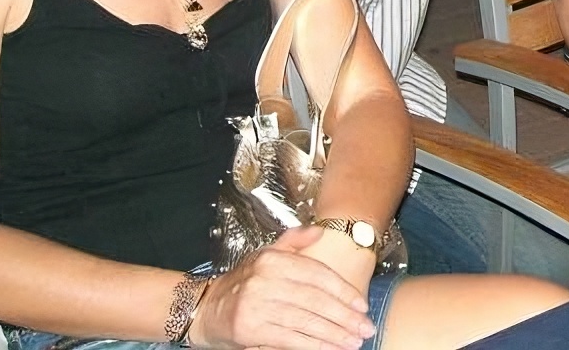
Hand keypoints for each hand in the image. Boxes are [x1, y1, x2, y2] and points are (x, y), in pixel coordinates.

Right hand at [188, 225, 376, 349]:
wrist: (204, 308)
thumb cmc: (243, 283)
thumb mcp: (265, 255)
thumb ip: (293, 241)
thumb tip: (320, 231)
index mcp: (273, 259)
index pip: (318, 275)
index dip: (343, 291)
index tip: (362, 306)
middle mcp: (265, 279)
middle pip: (315, 300)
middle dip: (344, 317)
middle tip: (365, 328)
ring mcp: (256, 305)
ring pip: (305, 321)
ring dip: (333, 334)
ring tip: (354, 342)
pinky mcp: (249, 329)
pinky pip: (288, 339)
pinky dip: (313, 346)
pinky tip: (330, 349)